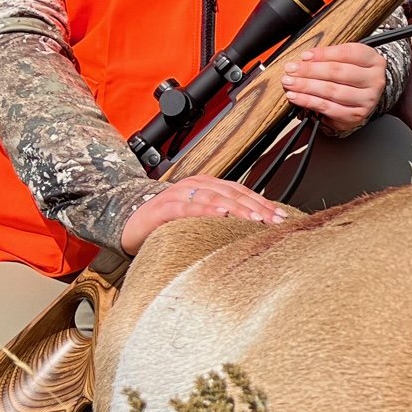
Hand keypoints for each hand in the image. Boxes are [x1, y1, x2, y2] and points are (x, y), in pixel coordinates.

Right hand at [121, 176, 291, 254]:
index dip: (263, 203)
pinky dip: (206, 210)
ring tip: (255, 219)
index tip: (282, 216)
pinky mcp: (165, 207)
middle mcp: (197, 185)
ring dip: (237, 208)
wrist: (129, 219)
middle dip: (257, 208)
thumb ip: (221, 216)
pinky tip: (220, 216)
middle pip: (233, 194)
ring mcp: (181, 194)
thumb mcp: (198, 215)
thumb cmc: (167, 221)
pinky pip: (188, 207)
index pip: (242, 192)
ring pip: (215, 198)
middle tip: (275, 221)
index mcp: (208, 185)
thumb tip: (254, 226)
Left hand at [281, 42, 386, 136]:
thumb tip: (305, 59)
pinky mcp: (356, 115)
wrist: (366, 95)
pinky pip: (328, 108)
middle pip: (338, 72)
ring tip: (290, 83)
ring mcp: (367, 99)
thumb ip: (330, 57)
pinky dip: (309, 102)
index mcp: (373, 60)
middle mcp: (374, 80)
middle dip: (310, 71)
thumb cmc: (353, 74)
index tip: (304, 56)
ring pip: (332, 91)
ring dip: (306, 87)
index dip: (323, 54)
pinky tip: (297, 97)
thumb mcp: (348, 60)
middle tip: (291, 70)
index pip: (346, 54)